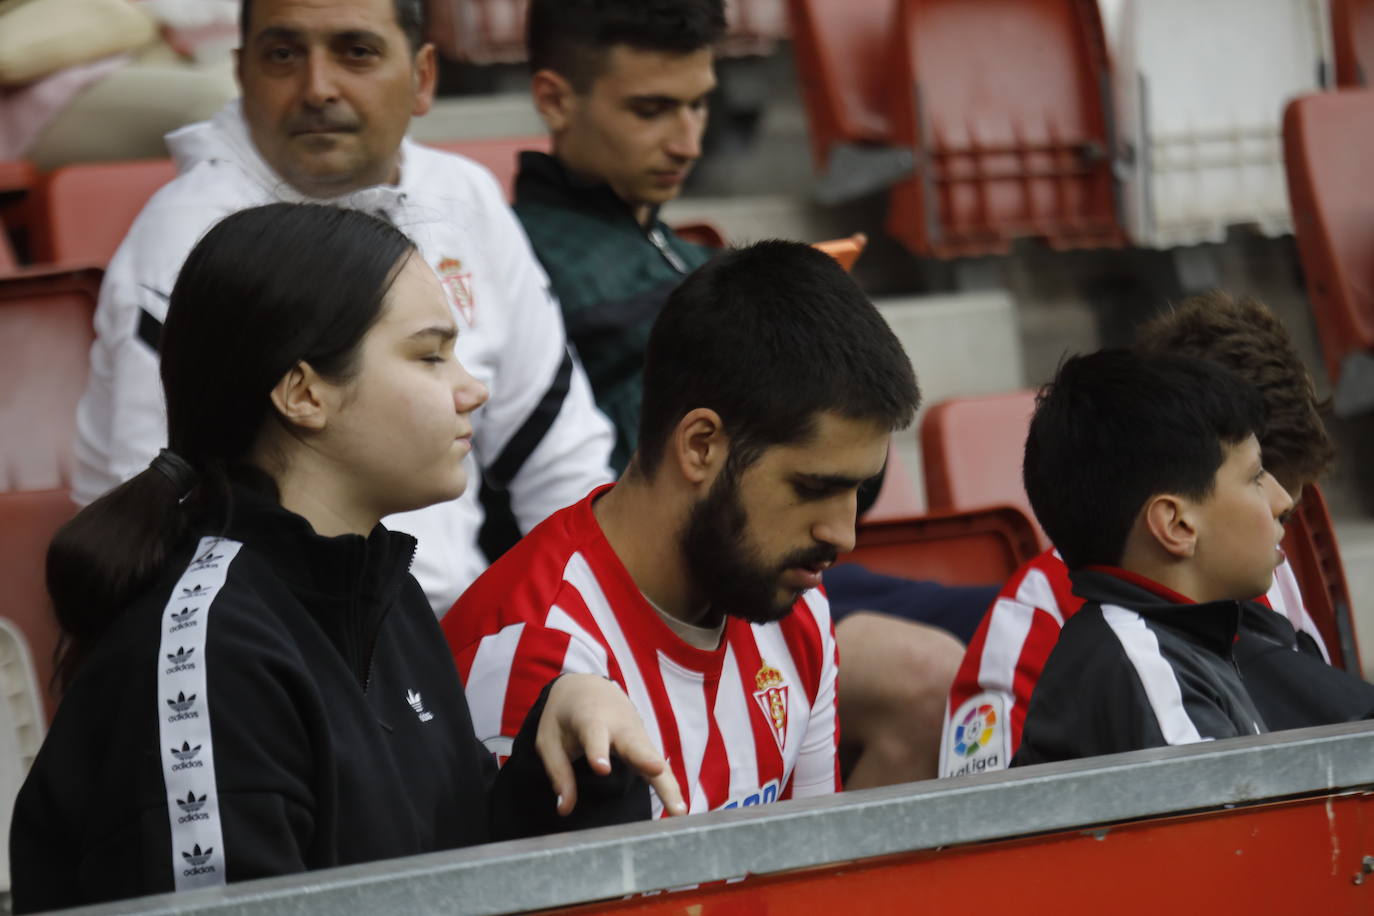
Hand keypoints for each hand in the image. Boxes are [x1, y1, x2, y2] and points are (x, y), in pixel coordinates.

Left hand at [537, 674, 687, 817]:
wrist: (589, 689)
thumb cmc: (566, 717)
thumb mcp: (550, 739)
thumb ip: (558, 773)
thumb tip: (564, 808)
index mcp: (590, 719)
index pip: (595, 735)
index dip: (598, 750)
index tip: (601, 769)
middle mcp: (620, 726)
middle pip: (636, 745)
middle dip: (646, 758)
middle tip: (656, 770)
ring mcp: (638, 737)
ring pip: (656, 762)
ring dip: (668, 786)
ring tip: (680, 813)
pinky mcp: (646, 749)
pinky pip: (660, 771)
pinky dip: (671, 790)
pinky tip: (680, 813)